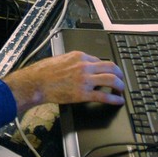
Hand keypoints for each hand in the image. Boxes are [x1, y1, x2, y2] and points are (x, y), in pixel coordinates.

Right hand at [2, 51, 124, 114]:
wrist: (36, 83)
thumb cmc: (43, 72)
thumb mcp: (60, 59)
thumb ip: (73, 61)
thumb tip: (79, 64)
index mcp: (79, 56)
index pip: (99, 60)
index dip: (105, 67)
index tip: (108, 72)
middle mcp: (85, 66)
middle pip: (110, 67)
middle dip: (119, 73)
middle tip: (121, 78)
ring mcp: (85, 80)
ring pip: (111, 79)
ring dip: (120, 85)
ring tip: (121, 89)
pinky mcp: (83, 93)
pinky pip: (104, 96)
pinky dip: (114, 98)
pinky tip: (118, 101)